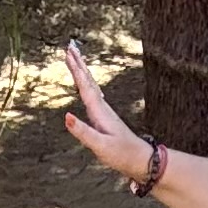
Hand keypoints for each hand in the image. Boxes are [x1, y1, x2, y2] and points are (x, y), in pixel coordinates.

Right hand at [64, 38, 153, 188]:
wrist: (141, 160)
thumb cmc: (122, 154)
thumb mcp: (100, 146)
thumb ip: (83, 131)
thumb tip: (66, 116)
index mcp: (100, 112)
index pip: (85, 87)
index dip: (76, 70)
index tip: (68, 53)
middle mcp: (102, 108)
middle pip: (88, 82)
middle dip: (78, 64)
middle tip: (69, 47)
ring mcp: (104, 113)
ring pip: (90, 87)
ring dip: (82, 72)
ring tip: (75, 60)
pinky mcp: (104, 119)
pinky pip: (92, 95)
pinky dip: (86, 85)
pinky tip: (86, 86)